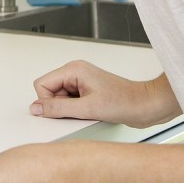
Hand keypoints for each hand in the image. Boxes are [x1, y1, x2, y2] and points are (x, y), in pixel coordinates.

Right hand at [31, 61, 180, 128]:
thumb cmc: (125, 101)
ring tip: (88, 112)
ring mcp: (81, 82)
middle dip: (60, 106)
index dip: (47, 101)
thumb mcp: (87, 108)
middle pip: (50, 91)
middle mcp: (75, 73)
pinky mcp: (87, 92)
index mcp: (73, 69)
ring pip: (60, 98)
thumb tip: (36, 109)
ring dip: (69, 110)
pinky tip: (91, 113)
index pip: (42, 84)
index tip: (60, 112)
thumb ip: (58, 109)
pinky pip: (70, 102)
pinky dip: (76, 111)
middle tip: (79, 111)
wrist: (147, 106)